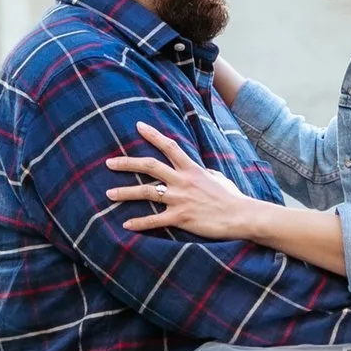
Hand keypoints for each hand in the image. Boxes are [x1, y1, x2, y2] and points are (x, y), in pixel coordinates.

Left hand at [107, 123, 268, 242]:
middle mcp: (182, 180)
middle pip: (149, 166)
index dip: (153, 134)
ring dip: (125, 193)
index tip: (138, 126)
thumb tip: (199, 170)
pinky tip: (126, 224)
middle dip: (127, 164)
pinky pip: (154, 220)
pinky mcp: (180, 218)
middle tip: (109, 163)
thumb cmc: (232, 197)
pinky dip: (139, 223)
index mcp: (191, 168)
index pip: (169, 146)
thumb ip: (204, 172)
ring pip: (146, 192)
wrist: (241, 216)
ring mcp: (180, 199)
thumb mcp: (218, 178)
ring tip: (109, 194)